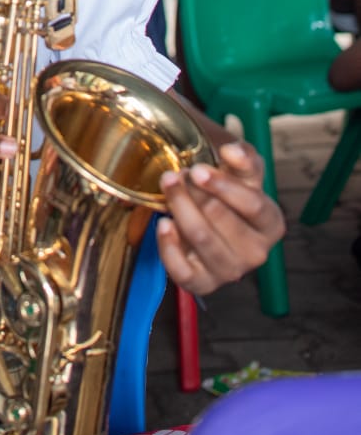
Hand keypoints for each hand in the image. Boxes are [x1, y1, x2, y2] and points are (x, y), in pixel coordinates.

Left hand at [155, 140, 284, 294]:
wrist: (210, 221)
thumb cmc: (229, 195)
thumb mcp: (242, 173)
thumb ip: (243, 158)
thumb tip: (232, 150)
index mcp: (271, 224)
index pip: (253, 205)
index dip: (223, 186)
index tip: (197, 169)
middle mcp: (256, 253)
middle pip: (220, 218)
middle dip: (193, 192)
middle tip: (174, 174)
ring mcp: (230, 271)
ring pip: (200, 238)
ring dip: (179, 208)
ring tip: (168, 187)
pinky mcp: (203, 284)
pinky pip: (183, 271)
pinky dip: (169, 246)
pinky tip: (162, 223)